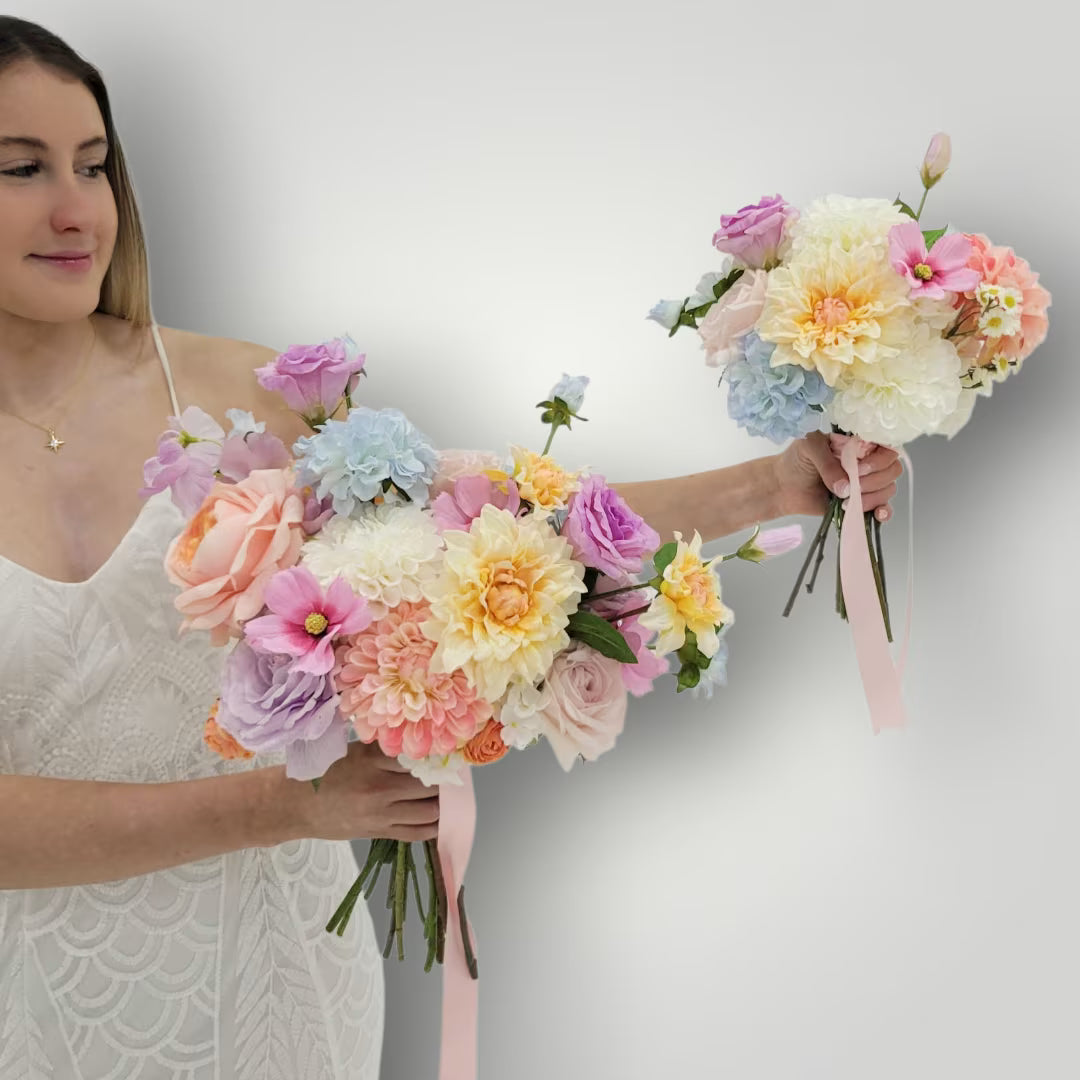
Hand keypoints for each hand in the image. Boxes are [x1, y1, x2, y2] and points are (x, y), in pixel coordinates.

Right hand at [272, 740, 439, 844]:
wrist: (295, 805)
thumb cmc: (324, 771)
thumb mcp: (353, 751)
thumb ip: (385, 751)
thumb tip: (423, 750)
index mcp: (371, 759)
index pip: (416, 756)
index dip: (436, 755)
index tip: (449, 752)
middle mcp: (378, 786)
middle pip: (427, 784)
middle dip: (443, 780)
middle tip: (452, 774)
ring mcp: (380, 813)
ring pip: (428, 810)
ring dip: (442, 803)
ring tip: (448, 795)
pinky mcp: (378, 832)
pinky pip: (416, 832)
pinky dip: (433, 826)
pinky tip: (440, 817)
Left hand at [773, 431, 902, 520]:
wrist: (784, 485)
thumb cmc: (797, 460)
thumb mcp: (809, 447)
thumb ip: (827, 462)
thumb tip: (845, 488)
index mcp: (859, 444)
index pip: (887, 446)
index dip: (879, 459)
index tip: (859, 468)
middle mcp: (867, 463)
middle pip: (892, 470)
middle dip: (874, 480)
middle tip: (851, 485)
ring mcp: (866, 484)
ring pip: (888, 489)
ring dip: (872, 497)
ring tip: (845, 501)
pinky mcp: (861, 503)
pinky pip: (882, 508)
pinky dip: (883, 512)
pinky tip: (877, 515)